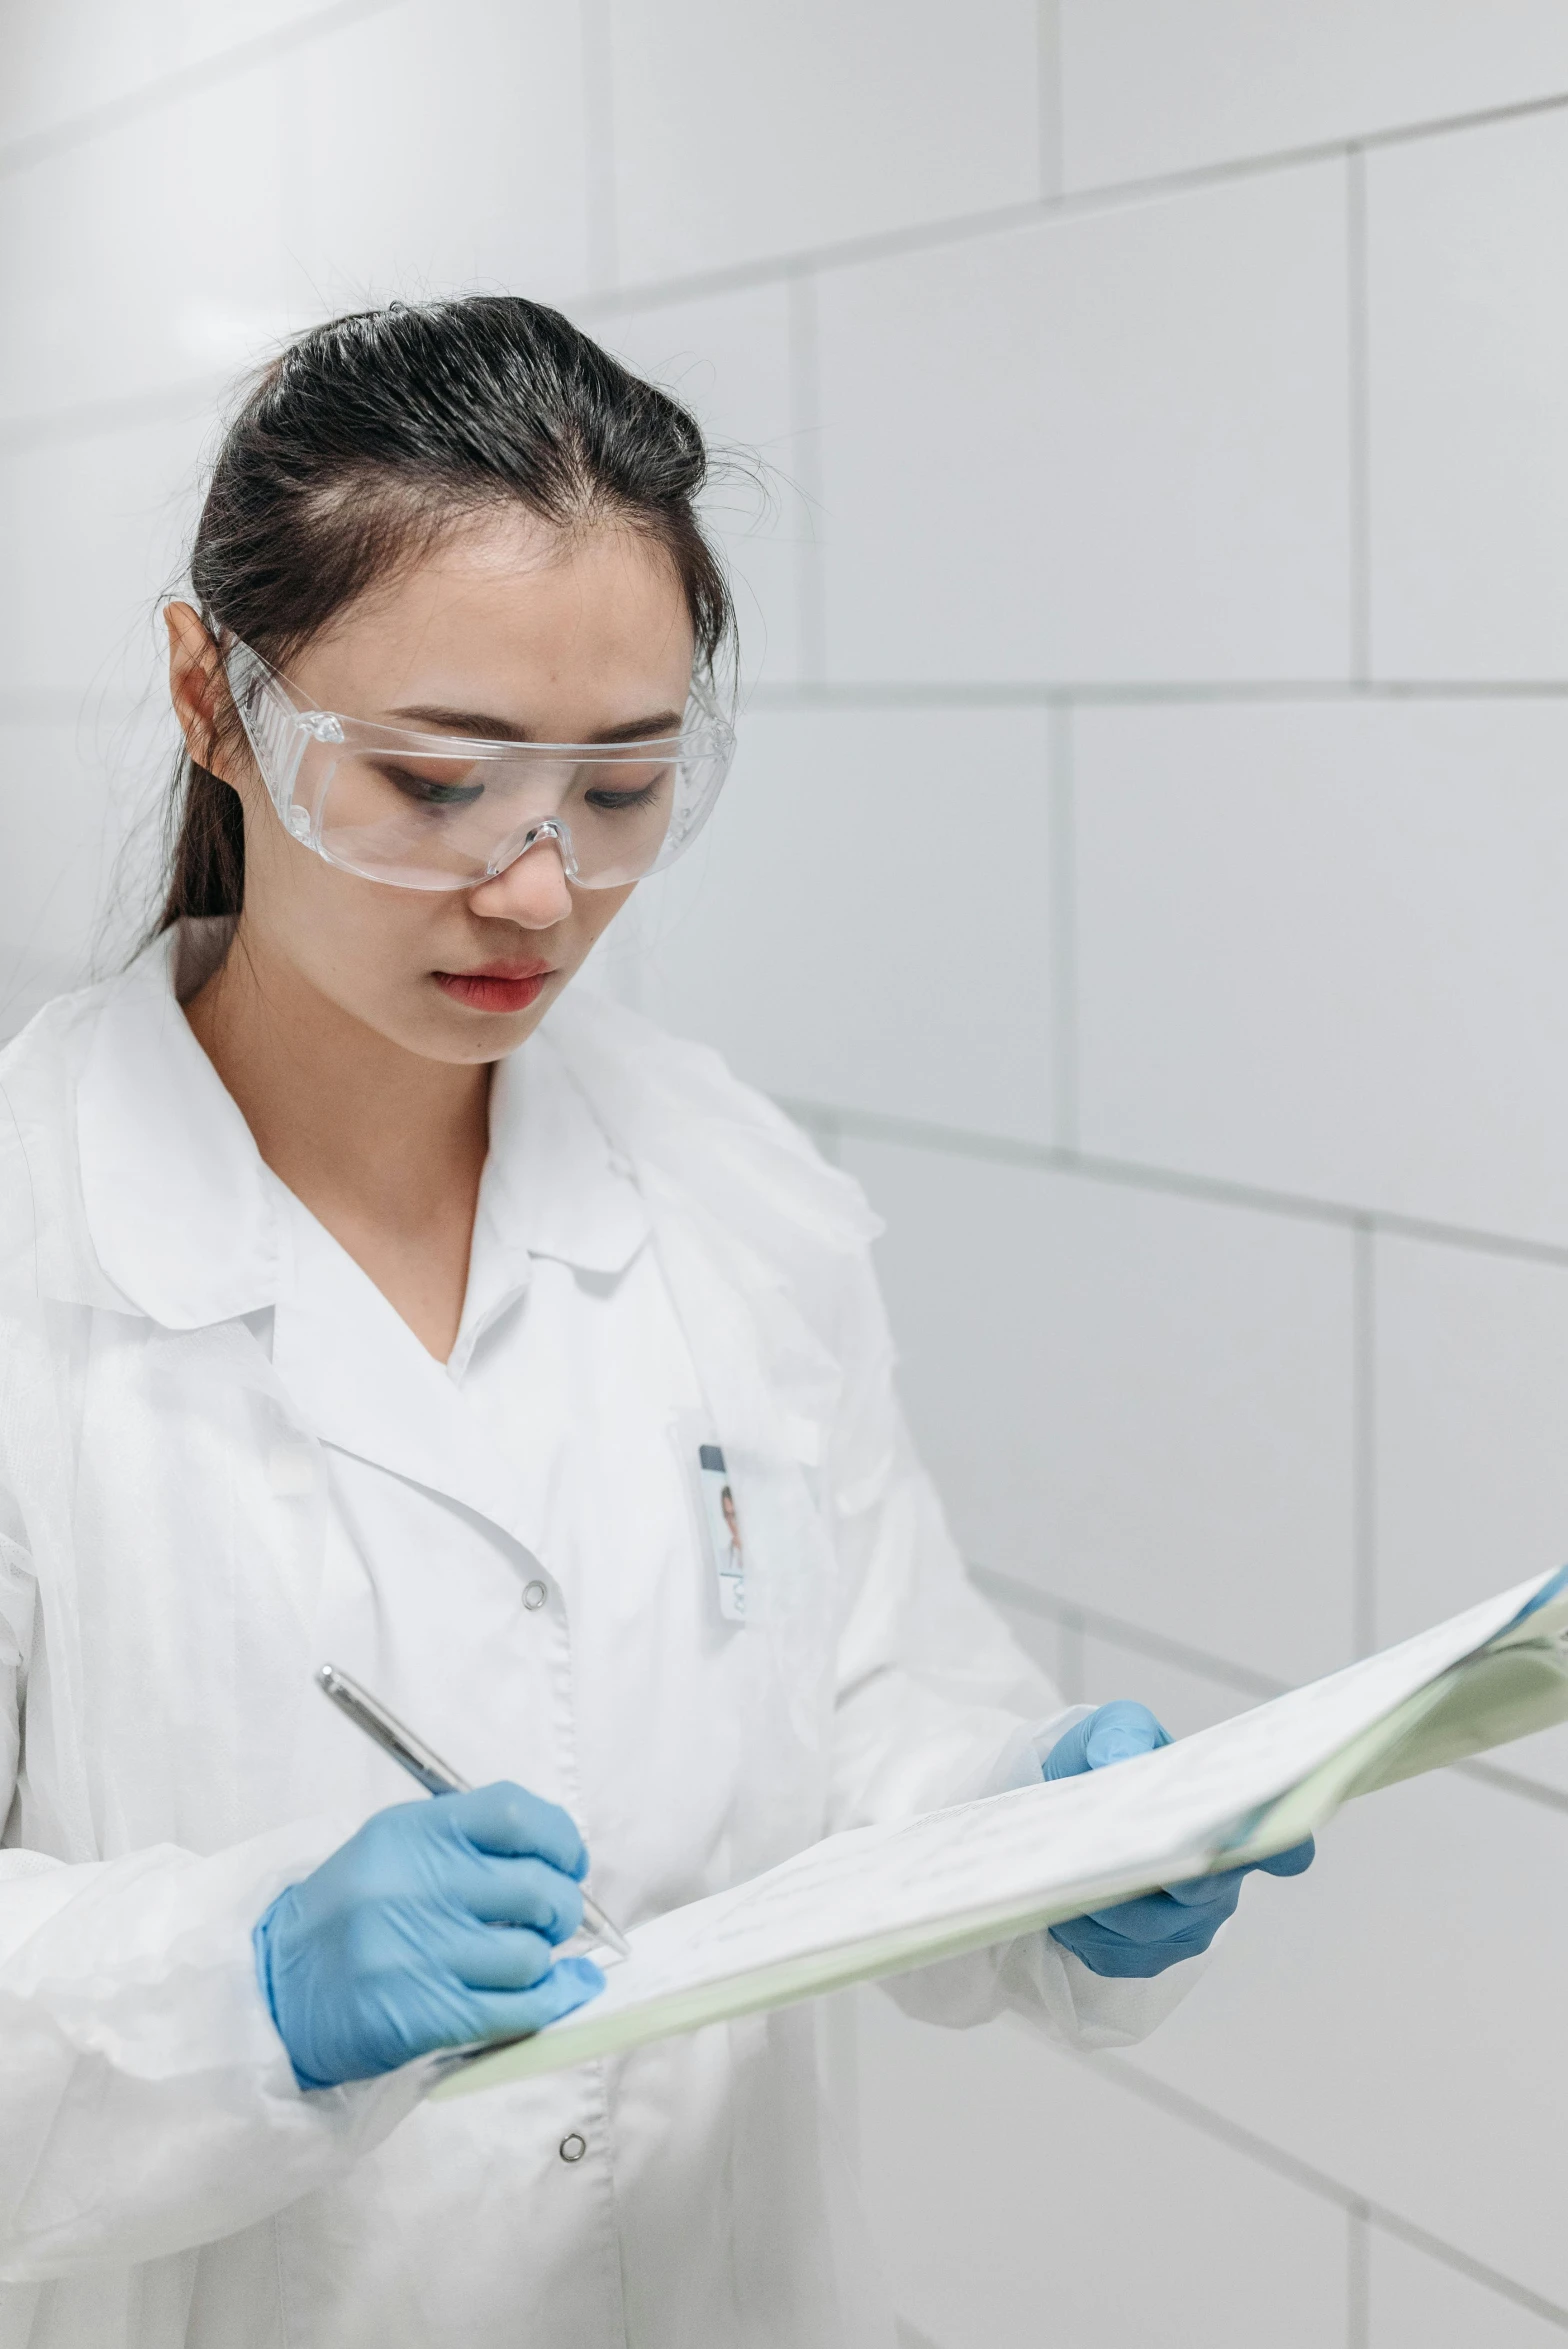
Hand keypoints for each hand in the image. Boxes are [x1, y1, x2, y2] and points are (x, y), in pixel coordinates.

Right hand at [254, 1783, 605, 2088]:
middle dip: (562, 1908)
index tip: (568, 1862)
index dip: (560, 1838)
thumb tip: (564, 1866)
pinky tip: (551, 1995)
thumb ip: (469, 1847)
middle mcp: (414, 1886)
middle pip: (537, 1889)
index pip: (515, 1814)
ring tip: (523, 1961)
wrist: (275, 1991)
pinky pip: (517, 2010)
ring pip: (531, 1956)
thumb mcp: (395, 1852)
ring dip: (543, 1962)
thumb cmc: (350, 1916)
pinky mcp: (422, 2015)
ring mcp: (417, 1953)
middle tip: (551, 1920)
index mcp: (410, 1832)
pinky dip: (548, 2003)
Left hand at [1042, 1701, 1314, 1978]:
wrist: (1065, 1811)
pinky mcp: (1142, 1957)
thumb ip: (1121, 1734)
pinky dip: (1087, 1931)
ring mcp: (1185, 1928)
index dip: (1283, 1849)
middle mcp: (1217, 1884)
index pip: (1278, 1844)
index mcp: (1224, 1824)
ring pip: (1151, 1926)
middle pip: (1201, 1891)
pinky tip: (1065, 1904)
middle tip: (1132, 1853)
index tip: (1282, 1848)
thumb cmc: (1102, 1765)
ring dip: (1111, 1901)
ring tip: (1071, 1871)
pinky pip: (1118, 1954)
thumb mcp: (1111, 1732)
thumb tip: (1117, 1758)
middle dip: (1166, 1873)